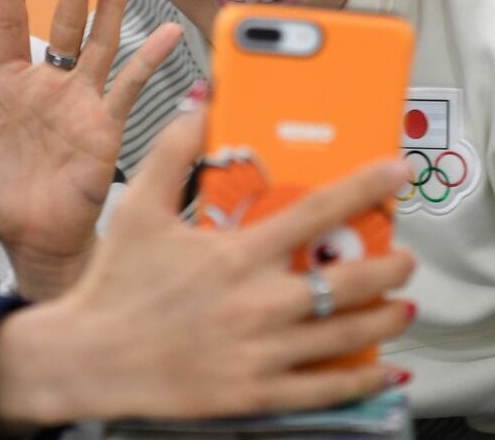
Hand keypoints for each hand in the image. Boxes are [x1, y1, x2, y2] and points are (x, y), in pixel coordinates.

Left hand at [0, 0, 181, 299]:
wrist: (35, 238)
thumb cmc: (0, 196)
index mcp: (15, 83)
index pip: (13, 22)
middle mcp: (54, 83)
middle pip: (69, 19)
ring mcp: (84, 100)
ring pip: (103, 39)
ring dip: (115, 1)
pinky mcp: (106, 125)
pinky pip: (129, 86)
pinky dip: (149, 60)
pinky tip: (168, 32)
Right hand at [0, 107, 416, 425]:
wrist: (87, 358)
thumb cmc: (116, 283)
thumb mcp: (140, 205)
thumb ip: (176, 149)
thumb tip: (203, 101)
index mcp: (234, 253)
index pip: (318, 210)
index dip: (367, 186)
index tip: (398, 171)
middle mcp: (255, 303)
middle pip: (348, 280)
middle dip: (392, 265)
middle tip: (407, 256)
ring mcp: (258, 352)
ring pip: (346, 334)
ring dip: (386, 316)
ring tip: (402, 304)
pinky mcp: (255, 393)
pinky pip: (324, 388)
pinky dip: (362, 378)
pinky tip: (382, 367)